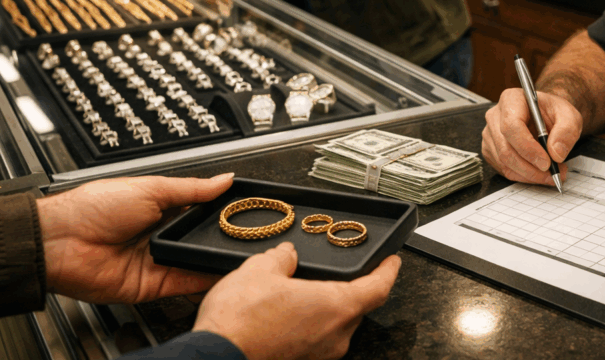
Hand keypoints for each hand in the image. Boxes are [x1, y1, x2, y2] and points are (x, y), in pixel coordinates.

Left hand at [37, 173, 234, 302]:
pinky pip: (183, 283)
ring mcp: (156, 261)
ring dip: (213, 257)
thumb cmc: (93, 207)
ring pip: (195, 262)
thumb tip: (224, 179)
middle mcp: (160, 235)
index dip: (220, 212)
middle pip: (199, 238)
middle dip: (219, 236)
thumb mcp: (152, 188)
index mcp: (160, 209)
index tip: (245, 210)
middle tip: (247, 232)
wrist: (61, 240)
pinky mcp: (152, 286)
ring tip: (238, 250)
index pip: (200, 211)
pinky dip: (202, 279)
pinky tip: (218, 270)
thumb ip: (192, 189)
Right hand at [194, 243, 400, 359]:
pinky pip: (316, 340)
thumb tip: (287, 254)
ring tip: (305, 289)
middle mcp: (335, 336)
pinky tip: (288, 312)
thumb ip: (281, 258)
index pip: (378, 287)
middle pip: (358, 307)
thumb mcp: (260, 269)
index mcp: (336, 306)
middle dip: (352, 287)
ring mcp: (319, 355)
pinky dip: (310, 324)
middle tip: (341, 270)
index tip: (392, 260)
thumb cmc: (239, 320)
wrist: (212, 358)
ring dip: (327, 307)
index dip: (388, 271)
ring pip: (336, 325)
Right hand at [481, 87, 579, 185]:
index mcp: (511, 100)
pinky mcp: (492, 150)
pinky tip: (539, 172)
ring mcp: (490, 134)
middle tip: (553, 173)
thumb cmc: (554, 113)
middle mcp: (495, 116)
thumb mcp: (569, 116)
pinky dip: (524, 176)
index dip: (527, 148)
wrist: (547, 117)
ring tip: (551, 173)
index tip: (546, 162)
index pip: (511, 126)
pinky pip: (504, 170)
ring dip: (530, 174)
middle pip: (506, 149)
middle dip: (531, 168)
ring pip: (505, 163)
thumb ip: (567, 131)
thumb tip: (556, 153)